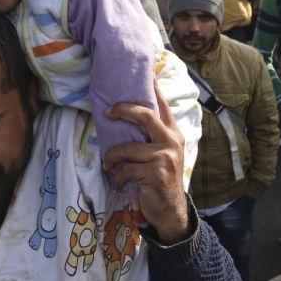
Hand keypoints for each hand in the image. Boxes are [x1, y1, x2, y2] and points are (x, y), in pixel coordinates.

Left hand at [103, 83, 191, 244]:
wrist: (171, 209)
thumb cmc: (161, 178)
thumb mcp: (163, 153)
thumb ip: (153, 136)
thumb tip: (131, 116)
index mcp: (172, 133)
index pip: (161, 105)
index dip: (153, 87)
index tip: (146, 70)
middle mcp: (171, 141)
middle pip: (144, 115)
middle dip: (123, 110)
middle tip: (108, 112)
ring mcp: (164, 157)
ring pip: (128, 147)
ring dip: (112, 155)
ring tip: (108, 162)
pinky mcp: (155, 172)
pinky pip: (126, 168)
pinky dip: (119, 175)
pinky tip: (121, 180)